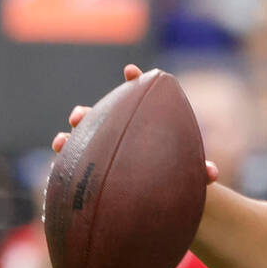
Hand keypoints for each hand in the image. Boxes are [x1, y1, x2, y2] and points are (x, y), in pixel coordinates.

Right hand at [51, 64, 219, 183]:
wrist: (162, 196)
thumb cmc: (177, 176)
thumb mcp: (189, 175)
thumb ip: (200, 171)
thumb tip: (212, 175)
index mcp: (145, 123)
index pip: (139, 95)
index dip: (135, 82)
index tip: (131, 71)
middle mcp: (118, 132)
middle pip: (99, 117)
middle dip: (87, 113)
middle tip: (79, 115)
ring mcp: (101, 150)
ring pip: (80, 140)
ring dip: (67, 138)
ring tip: (60, 142)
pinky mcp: (90, 171)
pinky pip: (72, 167)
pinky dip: (63, 167)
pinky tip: (54, 173)